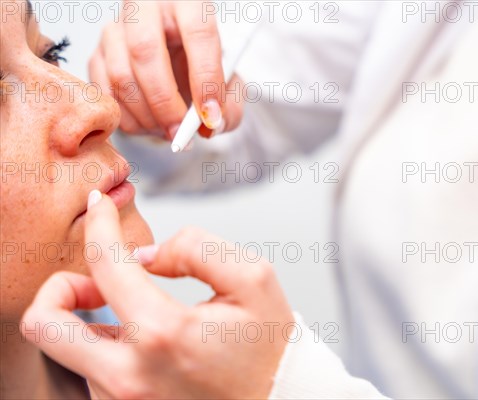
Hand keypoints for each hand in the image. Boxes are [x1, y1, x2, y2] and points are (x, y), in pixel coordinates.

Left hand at [21, 193, 293, 398]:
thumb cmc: (268, 345)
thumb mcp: (253, 279)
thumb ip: (198, 248)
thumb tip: (147, 254)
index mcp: (164, 333)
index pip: (106, 265)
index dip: (99, 224)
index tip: (100, 207)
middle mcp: (130, 375)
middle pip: (45, 322)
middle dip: (61, 286)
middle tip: (98, 280)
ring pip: (65, 348)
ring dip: (89, 318)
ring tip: (132, 310)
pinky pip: (89, 371)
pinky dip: (103, 345)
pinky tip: (139, 339)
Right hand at [89, 0, 243, 138]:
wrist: (176, 56)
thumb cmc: (201, 62)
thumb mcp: (227, 78)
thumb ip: (229, 104)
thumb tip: (212, 126)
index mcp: (188, 3)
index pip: (198, 34)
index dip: (206, 79)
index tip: (211, 115)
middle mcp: (146, 9)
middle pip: (146, 53)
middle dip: (165, 103)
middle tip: (180, 132)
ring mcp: (116, 30)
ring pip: (121, 77)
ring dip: (146, 116)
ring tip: (168, 130)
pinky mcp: (97, 54)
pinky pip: (105, 95)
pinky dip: (128, 120)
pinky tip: (149, 125)